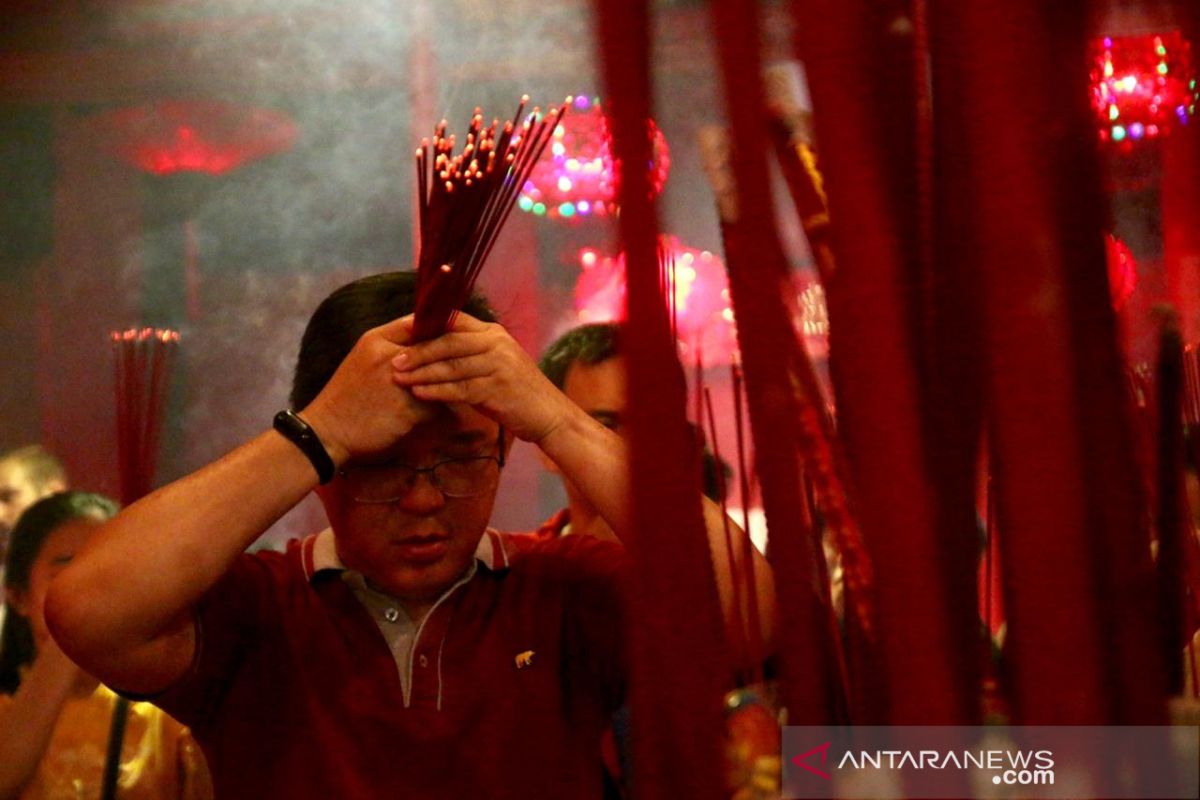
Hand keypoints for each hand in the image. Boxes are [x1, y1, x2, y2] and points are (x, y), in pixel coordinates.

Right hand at [300, 317, 435, 464]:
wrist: (328, 431)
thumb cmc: (348, 394)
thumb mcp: (364, 357)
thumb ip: (394, 343)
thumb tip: (430, 335)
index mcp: (377, 339)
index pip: (419, 322)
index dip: (438, 330)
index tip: (446, 342)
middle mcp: (390, 357)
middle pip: (436, 349)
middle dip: (444, 361)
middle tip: (448, 371)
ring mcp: (400, 383)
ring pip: (440, 378)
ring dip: (441, 387)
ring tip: (434, 395)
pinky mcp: (408, 408)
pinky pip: (436, 404)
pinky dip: (433, 410)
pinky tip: (421, 416)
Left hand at [391, 313, 573, 443]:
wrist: (549, 415)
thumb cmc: (517, 393)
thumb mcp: (495, 366)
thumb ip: (469, 356)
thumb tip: (432, 351)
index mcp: (494, 333)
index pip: (455, 322)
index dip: (426, 327)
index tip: (400, 334)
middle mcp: (497, 343)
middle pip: (449, 342)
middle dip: (418, 351)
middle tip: (394, 360)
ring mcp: (499, 365)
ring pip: (451, 366)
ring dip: (422, 373)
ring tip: (399, 378)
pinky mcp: (498, 387)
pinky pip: (460, 388)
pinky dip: (437, 391)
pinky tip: (419, 393)